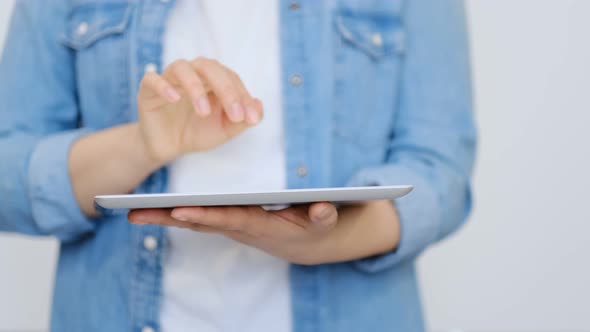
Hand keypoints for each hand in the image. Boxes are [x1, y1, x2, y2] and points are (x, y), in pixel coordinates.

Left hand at [128, 200, 399, 264]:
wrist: (310, 245)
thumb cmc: (315, 228)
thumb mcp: (325, 221)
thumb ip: (323, 215)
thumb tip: (322, 209)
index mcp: (260, 226)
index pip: (228, 220)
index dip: (205, 217)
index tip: (179, 212)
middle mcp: (241, 227)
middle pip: (201, 222)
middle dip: (168, 218)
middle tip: (134, 213)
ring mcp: (234, 226)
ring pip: (196, 222)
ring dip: (166, 217)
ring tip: (134, 210)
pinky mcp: (232, 223)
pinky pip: (201, 220)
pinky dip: (179, 215)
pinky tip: (159, 210)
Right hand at [137, 57, 262, 163]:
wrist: (168, 147)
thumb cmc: (198, 132)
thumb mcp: (225, 130)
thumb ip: (243, 121)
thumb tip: (258, 105)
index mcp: (213, 79)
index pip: (231, 78)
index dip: (242, 95)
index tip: (249, 118)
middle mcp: (192, 73)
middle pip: (210, 67)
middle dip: (227, 90)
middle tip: (235, 114)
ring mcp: (169, 79)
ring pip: (182, 68)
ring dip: (196, 87)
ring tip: (204, 111)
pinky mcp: (148, 90)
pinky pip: (152, 79)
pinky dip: (163, 86)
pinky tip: (174, 98)